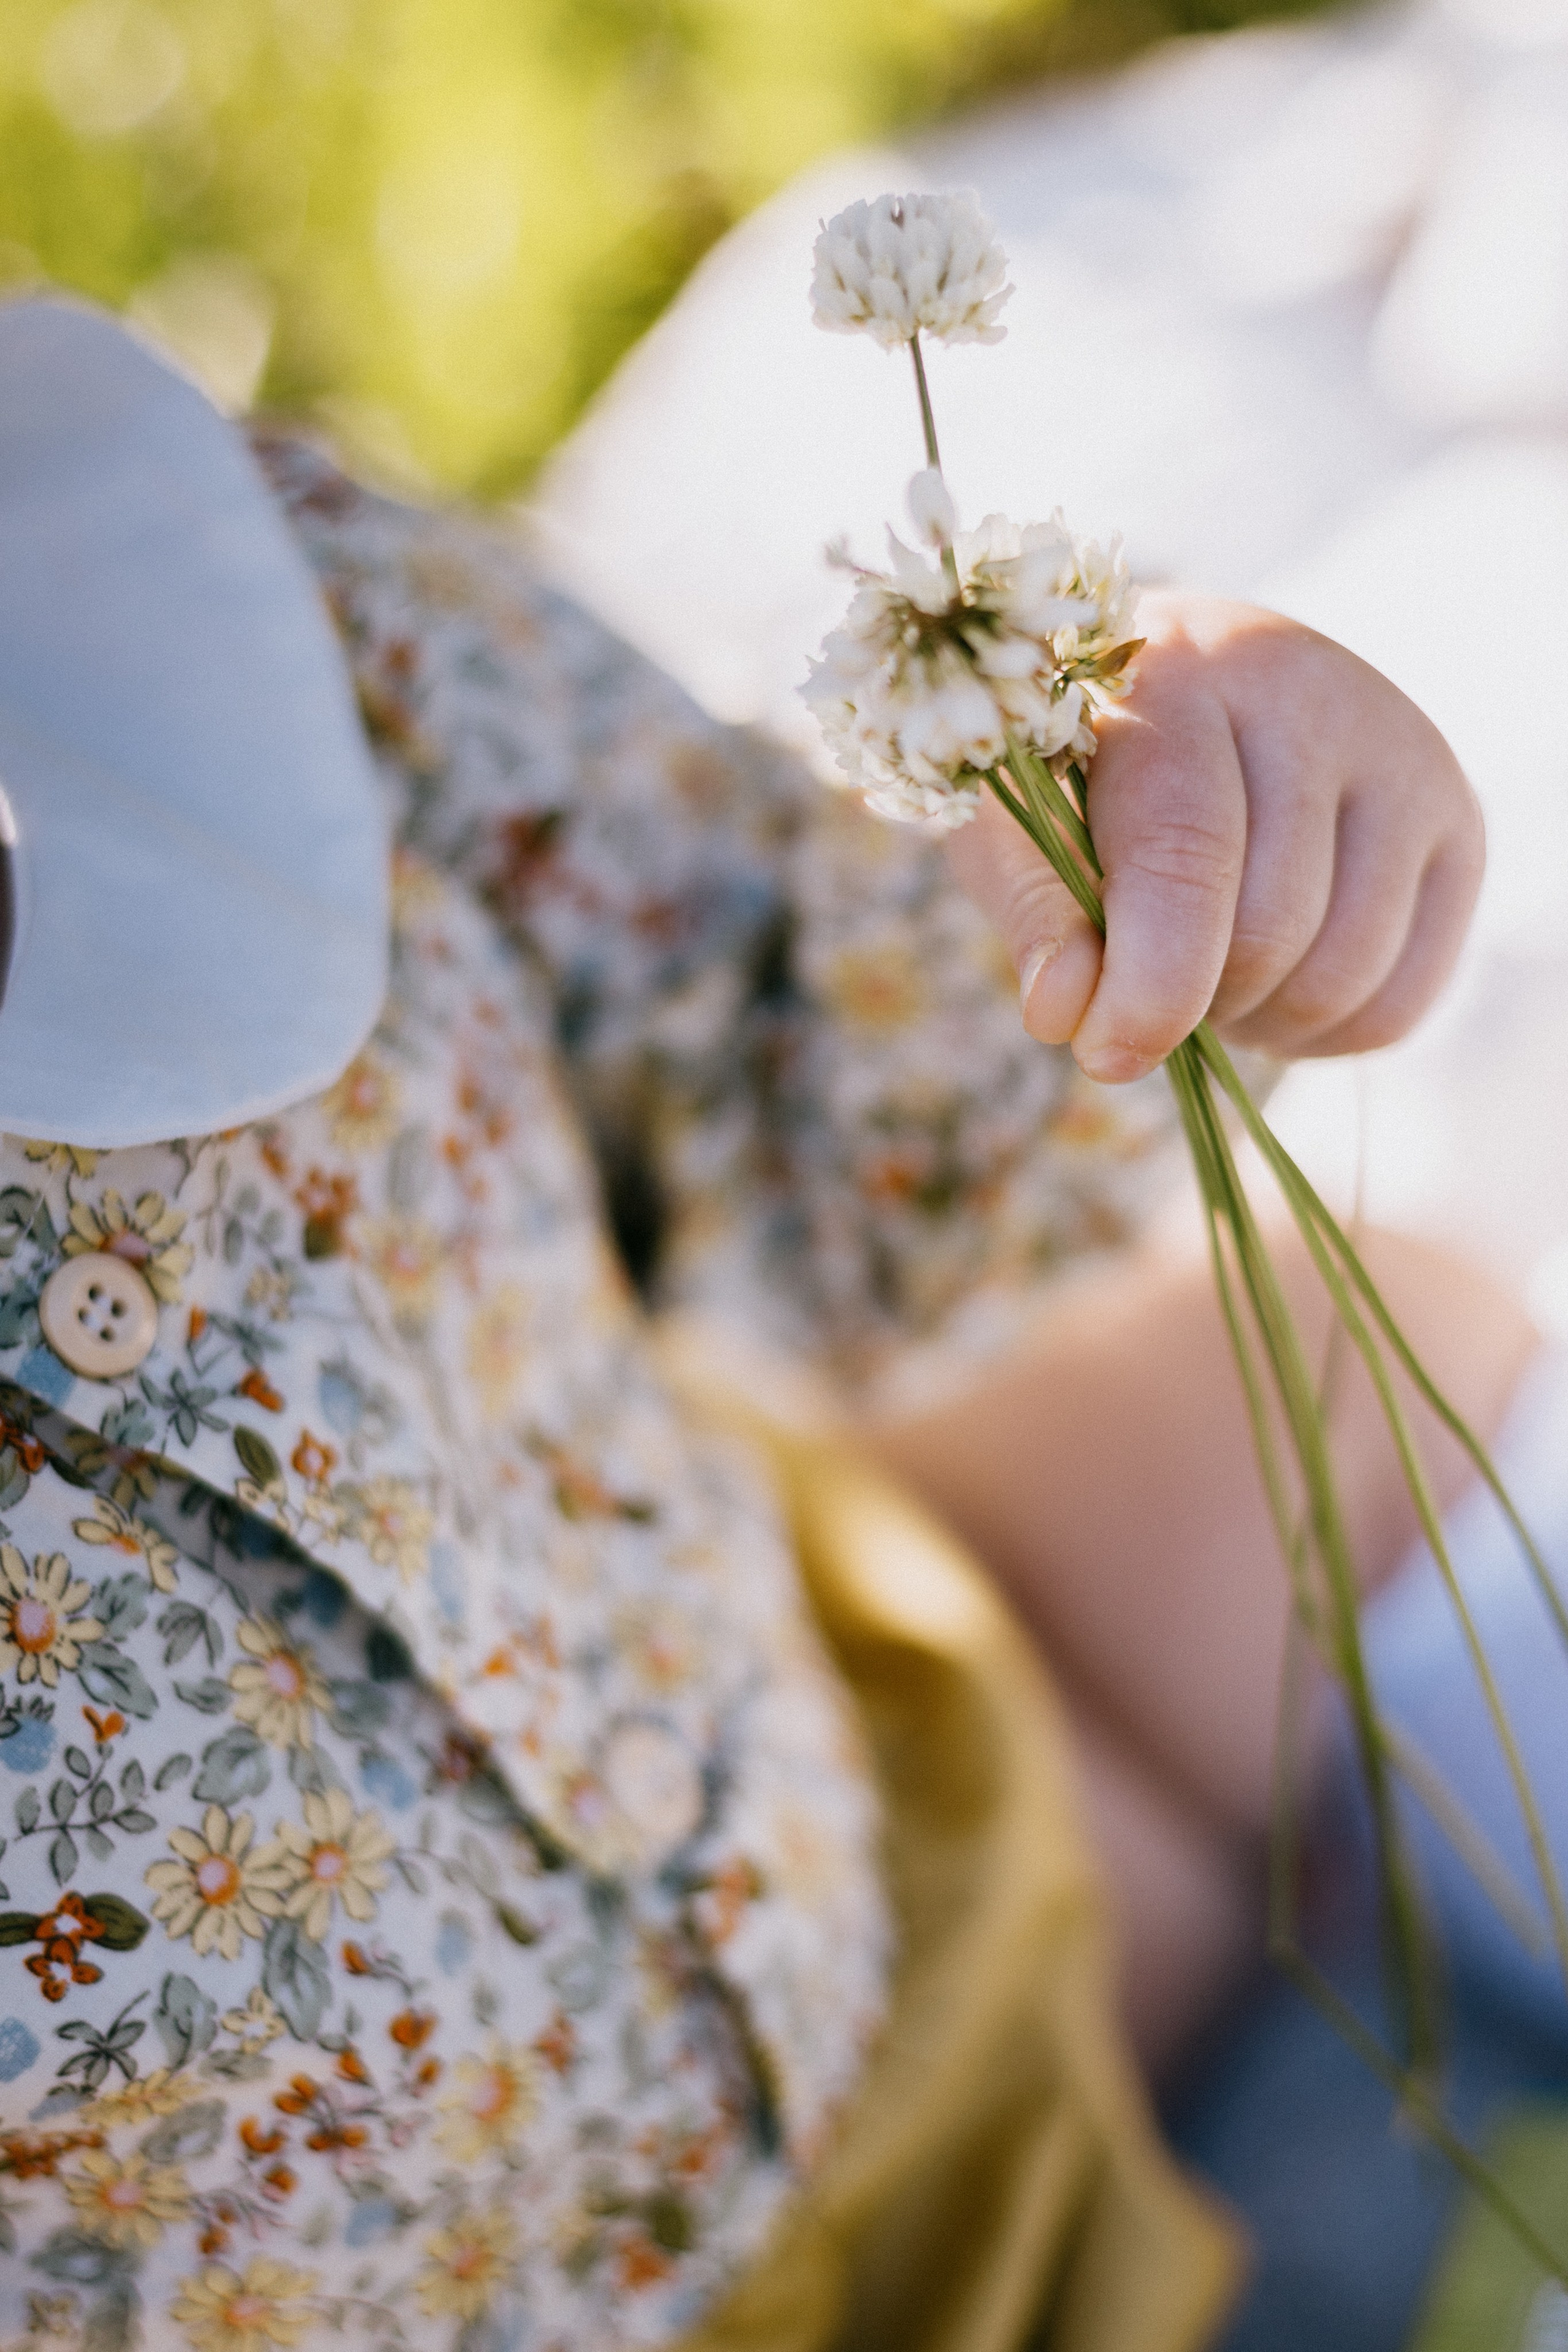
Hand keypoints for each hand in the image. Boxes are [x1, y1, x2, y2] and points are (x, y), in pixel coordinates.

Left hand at [945, 593, 1483, 1080]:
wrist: (1185, 698)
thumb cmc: (1075, 766)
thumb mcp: (1016, 819)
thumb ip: (1035, 908)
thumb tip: (1066, 1012)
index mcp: (1183, 672)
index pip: (1188, 850)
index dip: (1149, 983)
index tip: (1105, 1053)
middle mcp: (1314, 695)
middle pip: (1271, 927)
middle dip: (1196, 1002)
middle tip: (1146, 986)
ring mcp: (1404, 756)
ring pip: (1344, 972)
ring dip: (1259, 1022)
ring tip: (1205, 977)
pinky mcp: (1456, 825)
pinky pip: (1398, 999)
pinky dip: (1324, 1034)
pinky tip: (1271, 988)